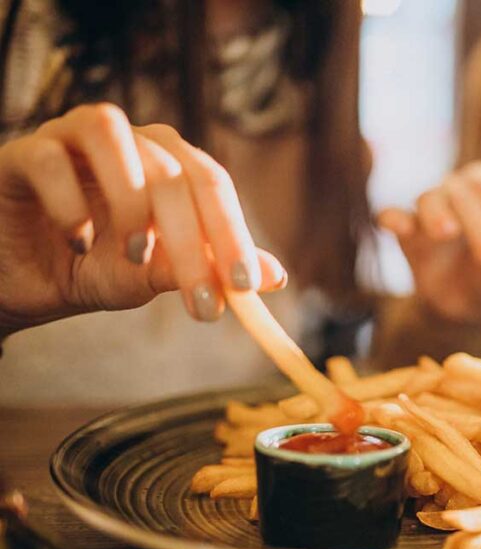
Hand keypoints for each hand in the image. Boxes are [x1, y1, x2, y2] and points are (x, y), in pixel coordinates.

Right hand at [0, 103, 286, 336]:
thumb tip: (276, 275)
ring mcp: (71, 137)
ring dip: (133, 201)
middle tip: (202, 300)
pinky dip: (70, 204)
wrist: (20, 278)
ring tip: (136, 256)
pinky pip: (48, 158)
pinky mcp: (21, 152)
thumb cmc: (92, 268)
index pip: (212, 184)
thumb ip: (207, 269)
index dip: (233, 233)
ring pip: (114, 136)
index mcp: (167, 161)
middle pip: (172, 169)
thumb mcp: (154, 276)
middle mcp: (127, 140)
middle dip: (192, 239)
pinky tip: (80, 244)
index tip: (246, 286)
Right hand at [377, 161, 480, 322]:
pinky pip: (391, 215)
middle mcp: (458, 192)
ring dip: (439, 213)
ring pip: (429, 198)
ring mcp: (427, 209)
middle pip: (465, 191)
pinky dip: (394, 218)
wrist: (456, 301)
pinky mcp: (403, 229)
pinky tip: (401, 228)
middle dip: (479, 221)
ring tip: (448, 232)